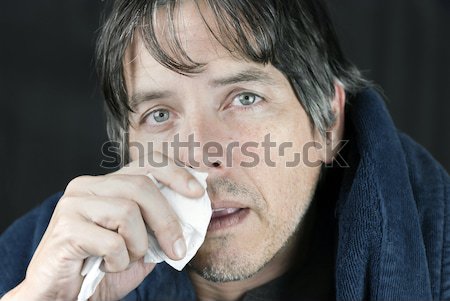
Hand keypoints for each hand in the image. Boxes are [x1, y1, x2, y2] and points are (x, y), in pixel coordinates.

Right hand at [4, 152, 203, 300]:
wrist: (63, 295)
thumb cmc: (103, 267)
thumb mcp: (141, 243)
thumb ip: (160, 224)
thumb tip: (193, 210)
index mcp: (106, 184)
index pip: (146, 164)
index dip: (176, 174)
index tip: (198, 193)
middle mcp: (87, 186)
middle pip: (141, 187)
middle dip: (166, 221)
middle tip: (177, 249)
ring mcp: (73, 204)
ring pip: (127, 213)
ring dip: (137, 246)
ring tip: (125, 259)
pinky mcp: (66, 228)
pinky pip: (111, 242)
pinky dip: (119, 262)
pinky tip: (106, 267)